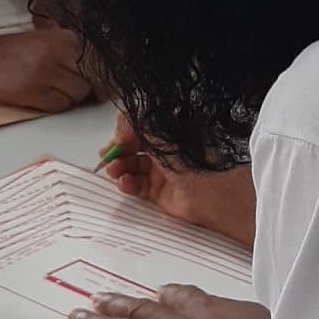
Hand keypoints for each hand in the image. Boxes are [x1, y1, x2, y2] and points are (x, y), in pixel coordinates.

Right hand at [0, 29, 91, 112]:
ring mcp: (45, 72)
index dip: (97, 74)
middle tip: (67, 86)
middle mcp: (56, 52)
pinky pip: (60, 106)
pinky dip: (56, 105)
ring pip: (77, 95)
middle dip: (83, 87)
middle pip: (89, 79)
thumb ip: (71, 53)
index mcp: (62, 37)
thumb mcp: (46, 41)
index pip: (96, 61)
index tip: (94, 79)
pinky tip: (42, 96)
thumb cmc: (13, 52)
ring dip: (69, 97)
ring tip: (52, 89)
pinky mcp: (34, 91)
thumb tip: (101, 77)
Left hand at [63, 286, 268, 318]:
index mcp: (201, 305)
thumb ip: (242, 317)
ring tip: (76, 316)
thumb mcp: (256, 318)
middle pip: (140, 306)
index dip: (166, 295)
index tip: (159, 294)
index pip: (178, 295)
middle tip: (99, 297)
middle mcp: (173, 318)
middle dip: (118, 301)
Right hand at [100, 113, 255, 248]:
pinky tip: (124, 182)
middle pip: (132, 148)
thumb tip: (118, 129)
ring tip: (114, 169)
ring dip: (119, 168)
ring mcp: (163, 172)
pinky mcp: (160, 193)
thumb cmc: (195, 161)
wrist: (211, 193)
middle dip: (117, 151)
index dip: (124, 132)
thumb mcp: (160, 133)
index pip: (139, 128)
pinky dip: (126, 183)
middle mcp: (167, 151)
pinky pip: (136, 186)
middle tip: (108, 155)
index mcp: (169, 133)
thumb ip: (134, 125)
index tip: (117, 137)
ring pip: (131, 168)